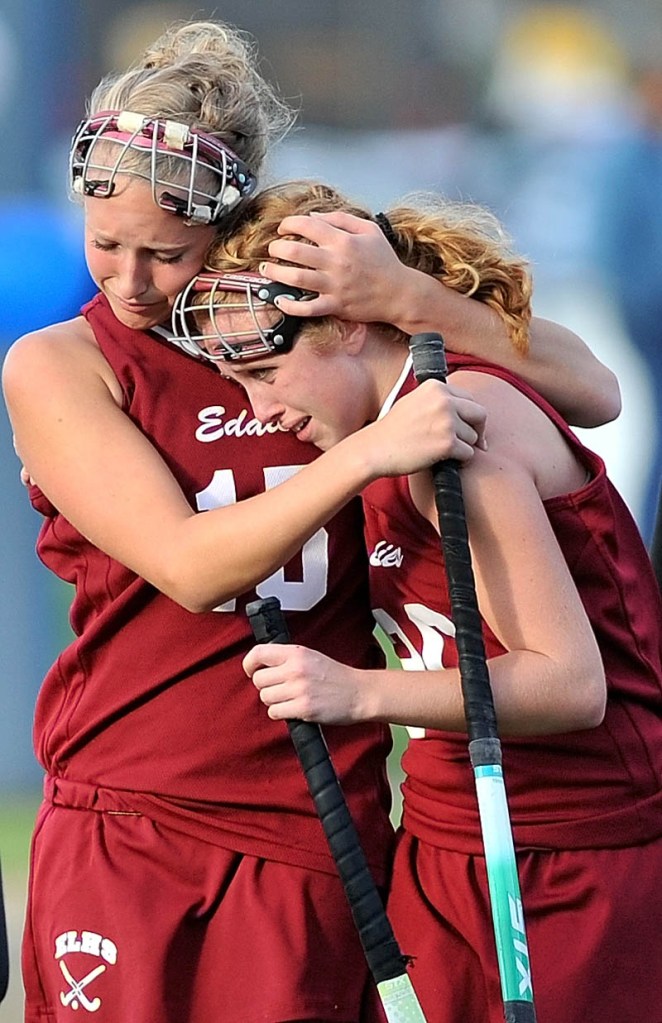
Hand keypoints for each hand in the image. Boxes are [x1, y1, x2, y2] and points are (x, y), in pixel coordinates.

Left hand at [243, 642, 361, 723]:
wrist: (359, 693)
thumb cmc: (335, 676)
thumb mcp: (311, 656)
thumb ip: (287, 658)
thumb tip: (260, 665)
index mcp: (296, 652)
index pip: (258, 653)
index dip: (249, 664)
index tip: (250, 671)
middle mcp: (295, 669)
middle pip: (259, 680)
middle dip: (266, 686)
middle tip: (280, 689)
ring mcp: (299, 689)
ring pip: (265, 697)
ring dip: (274, 701)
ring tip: (290, 699)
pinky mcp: (303, 708)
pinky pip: (275, 712)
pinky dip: (281, 713)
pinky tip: (294, 709)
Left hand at [259, 211, 410, 322]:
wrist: (399, 293)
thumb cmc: (384, 261)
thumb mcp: (369, 230)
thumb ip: (341, 219)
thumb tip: (313, 217)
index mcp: (343, 241)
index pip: (307, 226)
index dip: (289, 224)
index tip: (284, 228)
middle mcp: (336, 262)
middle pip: (295, 252)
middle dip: (277, 248)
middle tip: (273, 248)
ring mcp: (334, 285)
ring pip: (296, 279)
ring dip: (277, 273)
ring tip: (268, 269)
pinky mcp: (335, 305)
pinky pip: (307, 308)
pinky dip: (291, 306)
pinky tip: (280, 301)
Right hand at [362, 378, 486, 476]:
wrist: (376, 449)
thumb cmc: (393, 430)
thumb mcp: (415, 401)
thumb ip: (438, 400)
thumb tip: (464, 410)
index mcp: (436, 387)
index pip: (469, 399)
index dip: (470, 415)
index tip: (470, 426)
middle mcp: (444, 400)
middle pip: (479, 414)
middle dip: (478, 429)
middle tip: (475, 442)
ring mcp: (447, 421)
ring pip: (473, 437)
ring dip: (463, 447)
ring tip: (443, 450)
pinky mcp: (447, 443)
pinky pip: (468, 454)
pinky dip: (460, 460)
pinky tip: (444, 459)